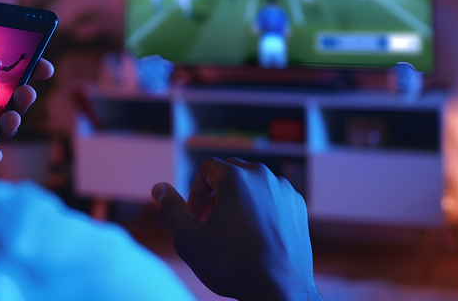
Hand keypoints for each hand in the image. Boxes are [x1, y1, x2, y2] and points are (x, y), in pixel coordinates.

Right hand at [151, 158, 320, 300]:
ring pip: (253, 184)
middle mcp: (264, 177)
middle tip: (210, 224)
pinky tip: (255, 235)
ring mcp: (284, 191)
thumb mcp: (188, 239)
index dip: (196, 192)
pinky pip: (272, 197)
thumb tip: (159, 188)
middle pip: (231, 172)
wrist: (280, 291)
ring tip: (233, 230)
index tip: (196, 217)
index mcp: (237, 178)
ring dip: (239, 200)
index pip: (208, 168)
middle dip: (216, 194)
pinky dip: (261, 208)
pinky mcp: (298, 208)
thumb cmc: (233, 265)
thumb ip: (170, 209)